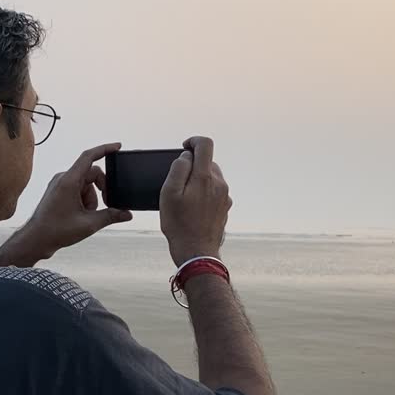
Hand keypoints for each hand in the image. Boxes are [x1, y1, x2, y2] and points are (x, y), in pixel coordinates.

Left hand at [0, 143, 132, 264]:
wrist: (36, 239)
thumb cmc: (56, 230)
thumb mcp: (89, 224)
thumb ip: (111, 216)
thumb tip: (127, 213)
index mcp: (69, 181)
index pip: (89, 157)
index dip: (105, 149)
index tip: (118, 147)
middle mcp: (63, 178)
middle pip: (92, 174)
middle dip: (102, 189)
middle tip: (107, 205)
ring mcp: (60, 184)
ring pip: (86, 184)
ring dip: (91, 198)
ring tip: (86, 216)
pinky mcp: (59, 191)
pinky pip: (78, 189)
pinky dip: (84, 199)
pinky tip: (80, 215)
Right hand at [160, 136, 231, 265]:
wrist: (197, 252)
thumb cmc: (179, 224)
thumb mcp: (169, 194)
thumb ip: (178, 169)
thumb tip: (186, 157)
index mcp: (205, 177)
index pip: (205, 145)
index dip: (193, 141)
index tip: (183, 148)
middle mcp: (219, 184)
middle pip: (207, 162)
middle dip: (193, 166)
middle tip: (177, 183)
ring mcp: (224, 196)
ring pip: (211, 177)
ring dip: (198, 180)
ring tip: (184, 198)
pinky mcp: (225, 207)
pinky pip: (214, 191)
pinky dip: (204, 192)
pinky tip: (193, 208)